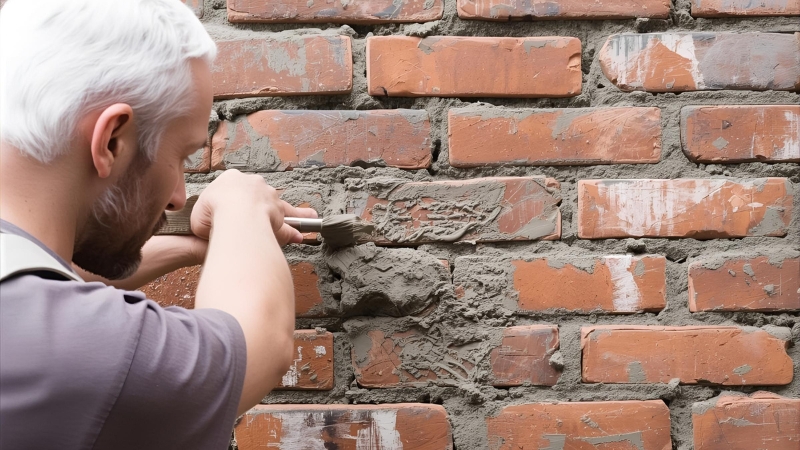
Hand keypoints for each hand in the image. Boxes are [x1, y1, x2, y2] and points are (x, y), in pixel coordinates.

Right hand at [190, 170, 316, 245]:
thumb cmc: (214, 212)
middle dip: (259, 203)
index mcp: (231, 179)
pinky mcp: (280, 211)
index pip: (234, 189)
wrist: (233, 212)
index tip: (231, 210)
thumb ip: (209, 219)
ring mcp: (269, 196)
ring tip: (294, 221)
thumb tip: (213, 230)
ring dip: (283, 214)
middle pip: (258, 194)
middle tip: (258, 215)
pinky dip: (293, 228)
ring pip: (278, 205)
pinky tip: (298, 235)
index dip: (232, 200)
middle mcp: (253, 184)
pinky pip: (289, 221)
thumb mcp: (199, 216)